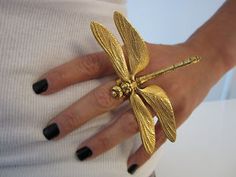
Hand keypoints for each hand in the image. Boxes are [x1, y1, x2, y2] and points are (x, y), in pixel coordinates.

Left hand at [32, 42, 225, 173]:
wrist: (200, 58)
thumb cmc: (162, 56)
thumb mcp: (136, 49)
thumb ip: (111, 60)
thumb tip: (77, 75)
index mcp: (130, 57)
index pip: (90, 64)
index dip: (64, 75)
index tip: (41, 89)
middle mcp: (144, 76)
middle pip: (104, 97)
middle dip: (75, 116)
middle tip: (52, 131)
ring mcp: (162, 96)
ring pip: (128, 123)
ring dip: (103, 141)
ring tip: (81, 154)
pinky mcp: (177, 113)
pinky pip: (157, 136)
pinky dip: (143, 153)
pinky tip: (129, 167)